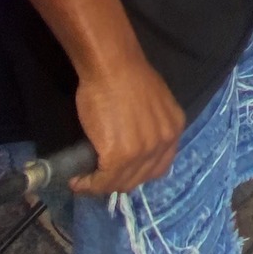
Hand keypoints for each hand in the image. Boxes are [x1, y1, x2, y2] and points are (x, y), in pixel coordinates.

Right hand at [71, 50, 184, 195]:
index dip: (138, 174)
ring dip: (101, 186)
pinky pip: (103, 181)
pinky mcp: (120, 157)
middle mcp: (164, 143)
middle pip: (141, 178)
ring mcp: (144, 152)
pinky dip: (88, 184)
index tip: (119, 174)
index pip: (159, 166)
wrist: (112, 67)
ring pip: (122, 183)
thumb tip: (135, 141)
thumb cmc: (128, 76)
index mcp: (174, 128)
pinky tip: (78, 181)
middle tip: (98, 179)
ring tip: (85, 182)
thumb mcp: (153, 104)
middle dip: (118, 182)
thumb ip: (151, 125)